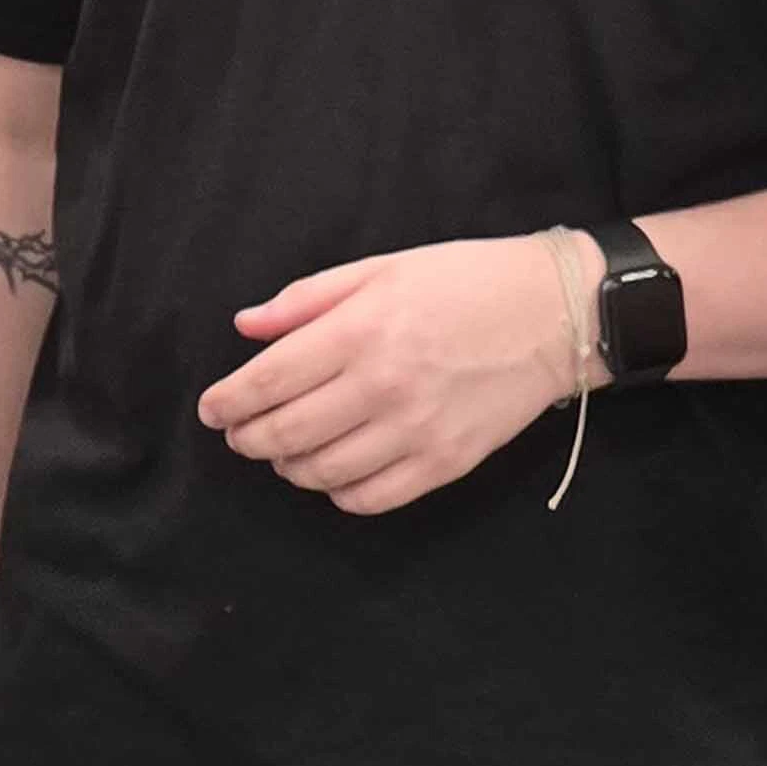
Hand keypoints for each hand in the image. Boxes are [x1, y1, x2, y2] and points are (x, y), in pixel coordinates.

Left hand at [197, 234, 584, 515]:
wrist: (554, 314)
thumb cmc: (465, 280)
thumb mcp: (383, 267)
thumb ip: (309, 299)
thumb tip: (246, 327)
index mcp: (361, 330)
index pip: (267, 381)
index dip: (227, 402)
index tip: (212, 409)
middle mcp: (382, 385)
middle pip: (285, 433)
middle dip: (248, 438)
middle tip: (240, 433)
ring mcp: (415, 430)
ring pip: (322, 472)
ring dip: (288, 467)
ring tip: (284, 453)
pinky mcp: (445, 462)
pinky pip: (370, 498)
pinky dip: (338, 493)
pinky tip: (333, 473)